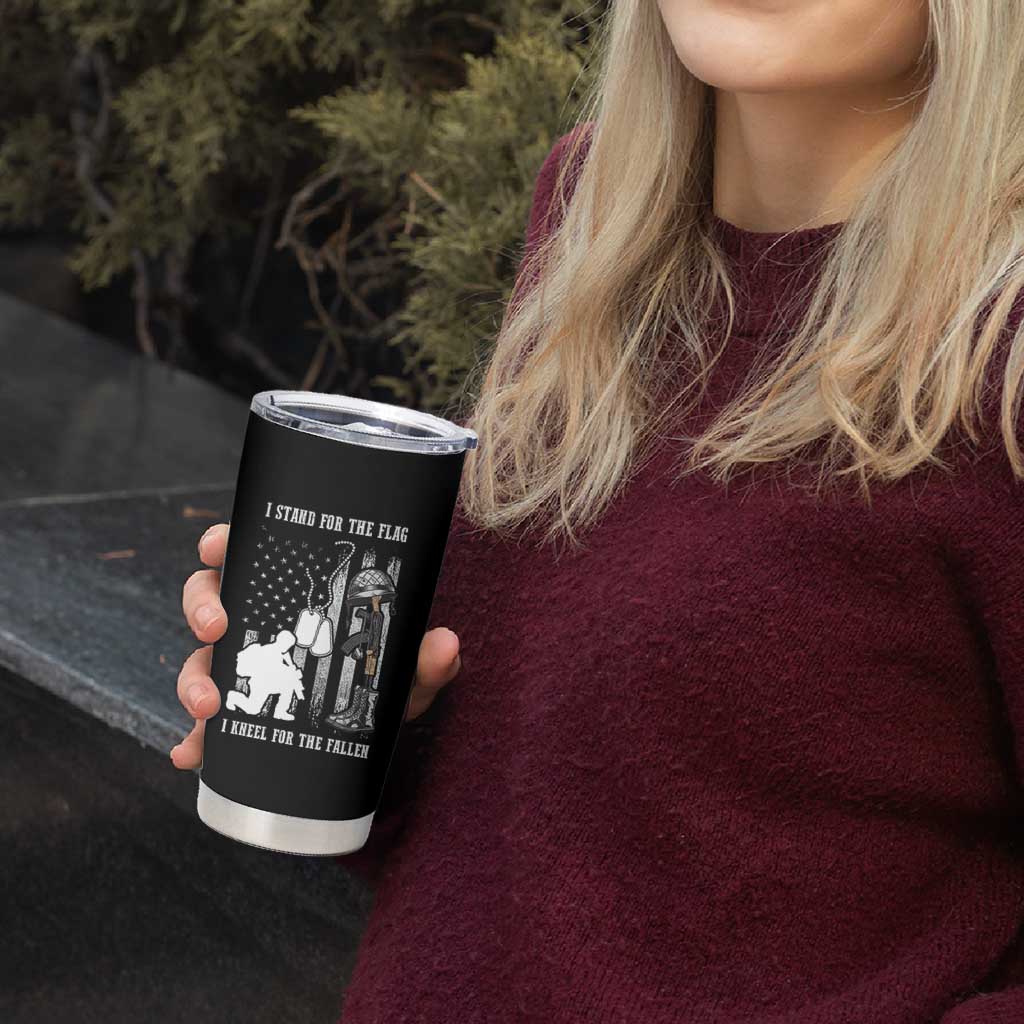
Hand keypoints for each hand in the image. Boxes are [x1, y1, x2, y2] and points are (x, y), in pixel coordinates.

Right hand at [169, 523, 460, 768]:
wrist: (379, 726)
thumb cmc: (387, 677)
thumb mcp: (408, 667)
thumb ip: (426, 658)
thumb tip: (446, 644)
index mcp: (293, 594)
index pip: (247, 553)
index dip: (222, 543)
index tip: (216, 546)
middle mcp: (261, 623)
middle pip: (209, 599)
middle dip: (202, 610)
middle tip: (217, 628)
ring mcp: (245, 667)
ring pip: (200, 659)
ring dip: (193, 678)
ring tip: (208, 706)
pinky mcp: (241, 711)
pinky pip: (206, 724)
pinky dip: (194, 739)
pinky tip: (191, 754)